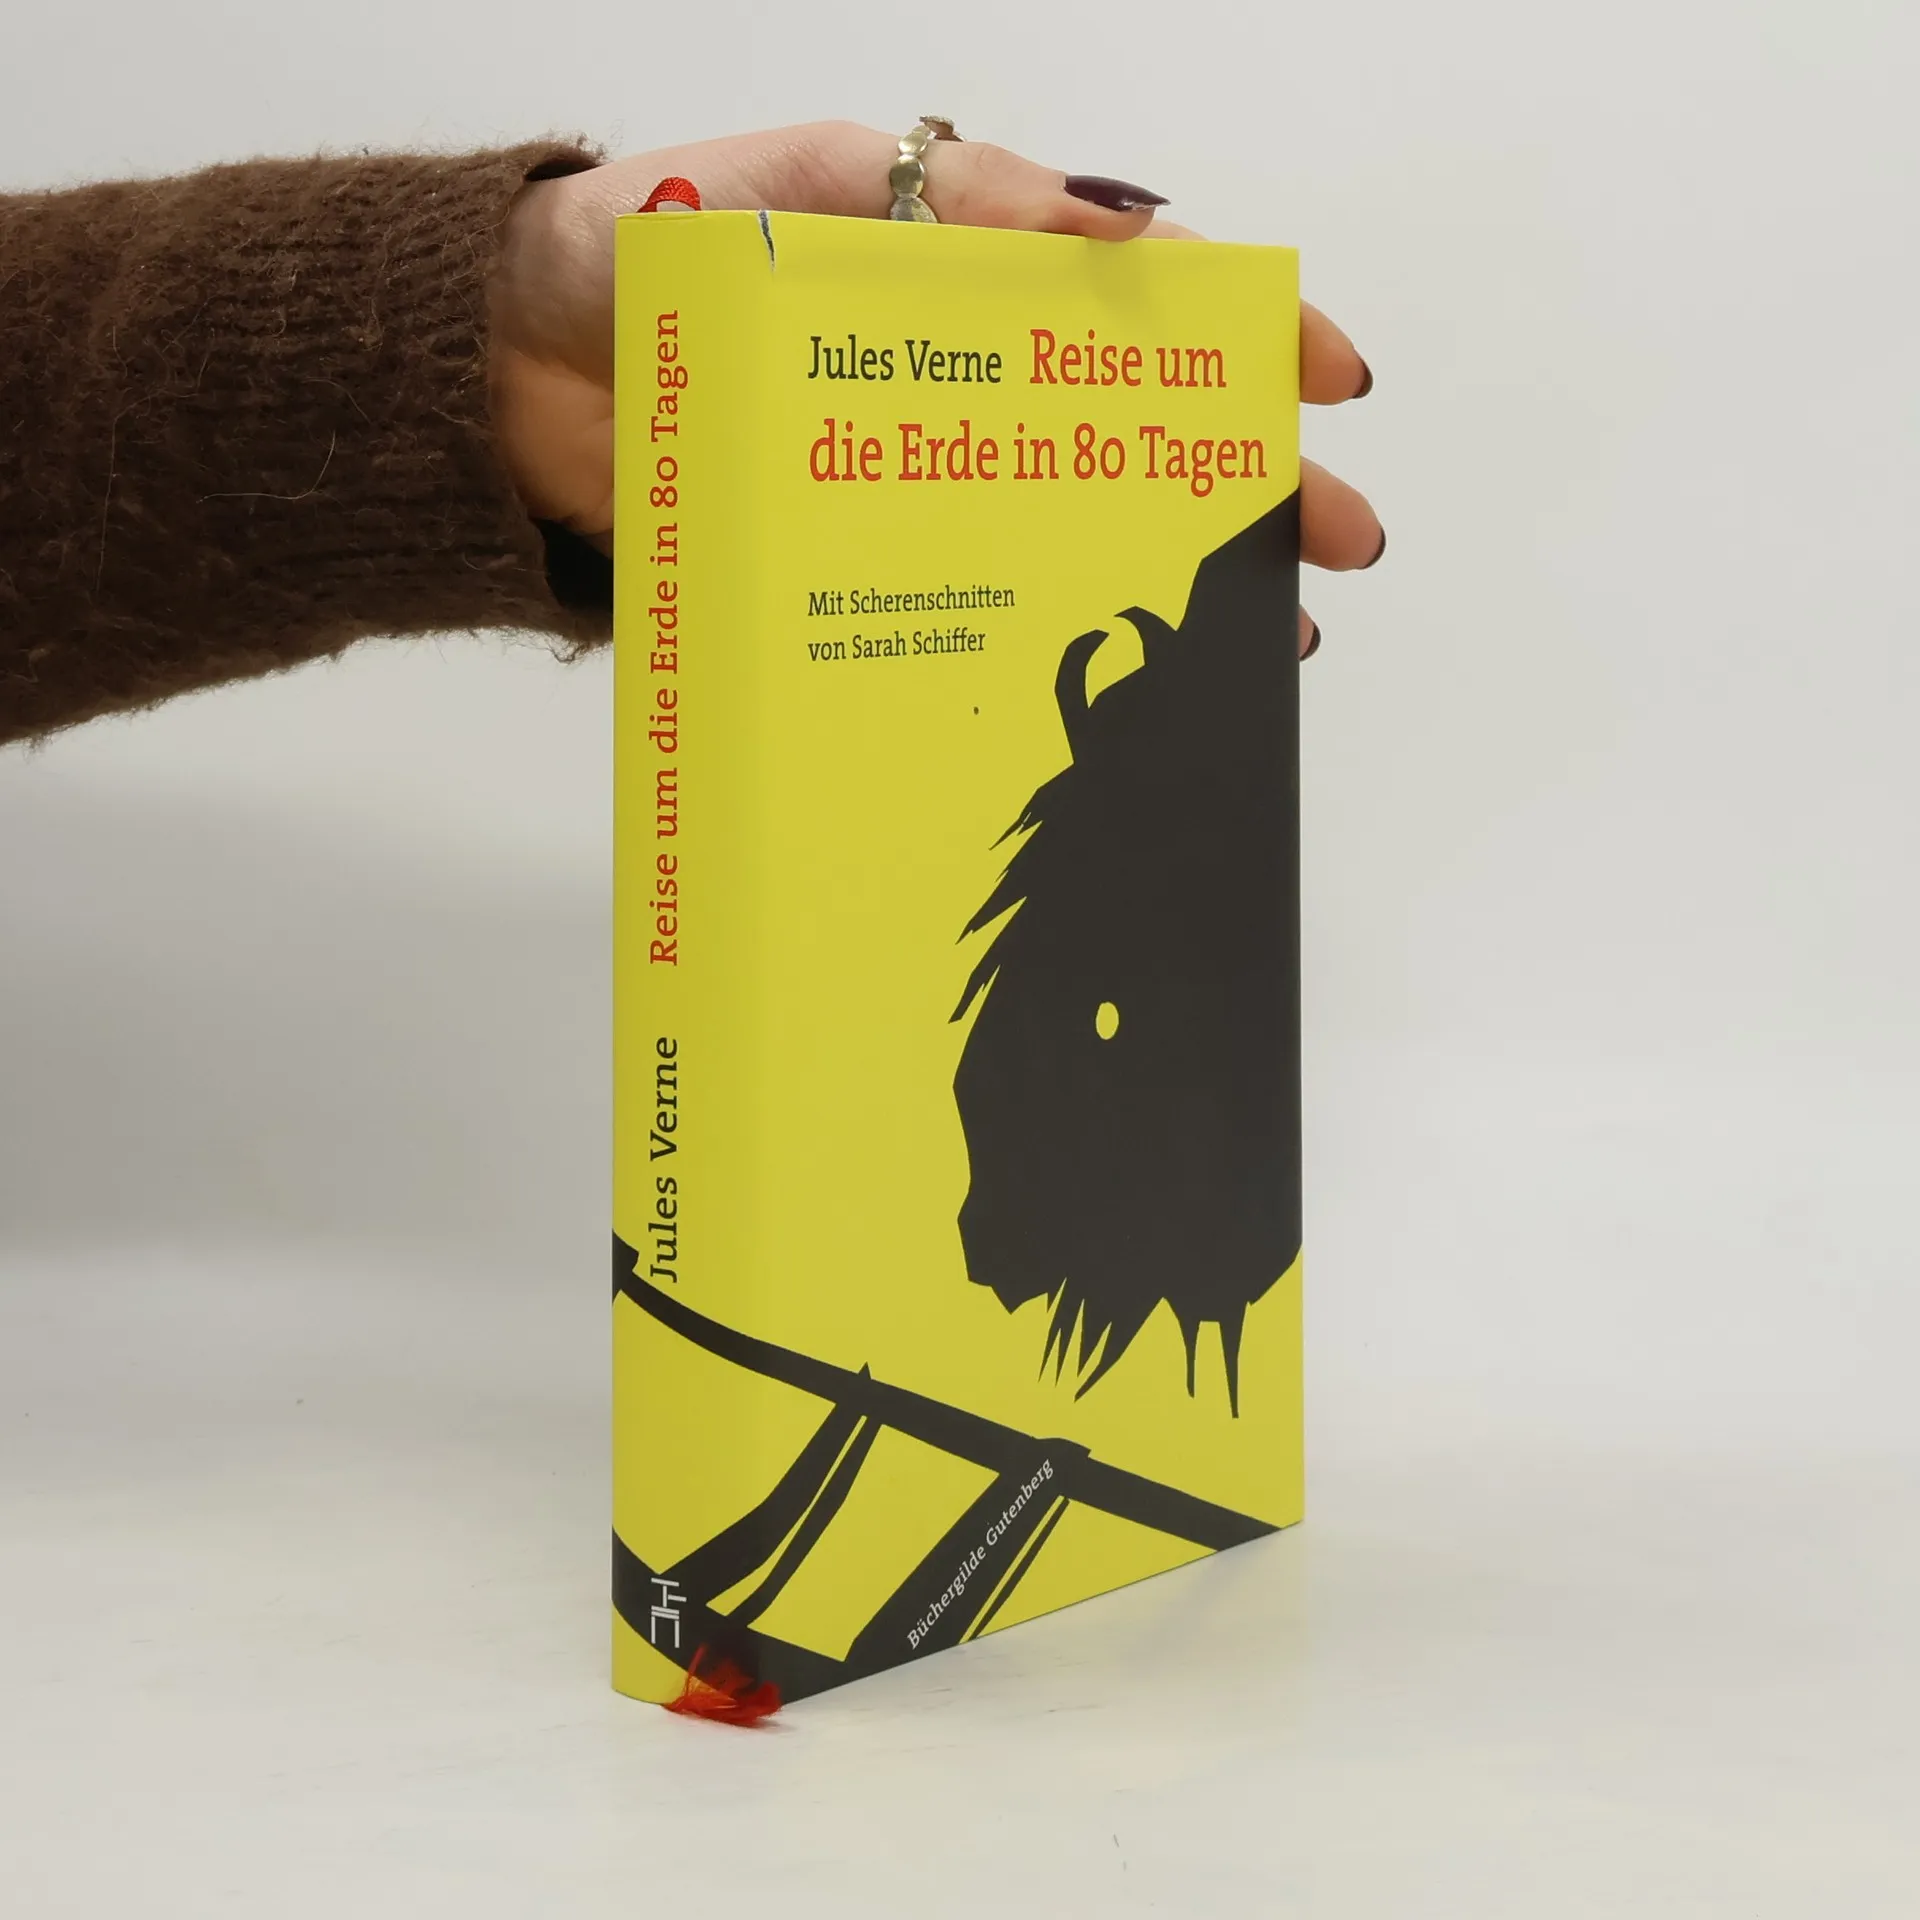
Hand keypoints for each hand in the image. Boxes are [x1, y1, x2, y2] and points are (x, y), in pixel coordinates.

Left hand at [488, 122, 1380, 655]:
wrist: (506, 378)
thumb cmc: (644, 254)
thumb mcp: (807, 181)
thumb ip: (959, 196)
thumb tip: (1128, 227)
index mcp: (965, 276)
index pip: (1138, 302)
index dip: (1244, 336)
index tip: (1328, 376)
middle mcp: (958, 387)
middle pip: (1133, 436)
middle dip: (1248, 484)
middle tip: (1336, 534)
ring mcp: (915, 483)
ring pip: (1072, 530)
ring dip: (1177, 579)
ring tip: (1270, 631)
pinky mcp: (857, 565)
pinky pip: (971, 601)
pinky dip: (1050, 637)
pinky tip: (1119, 674)